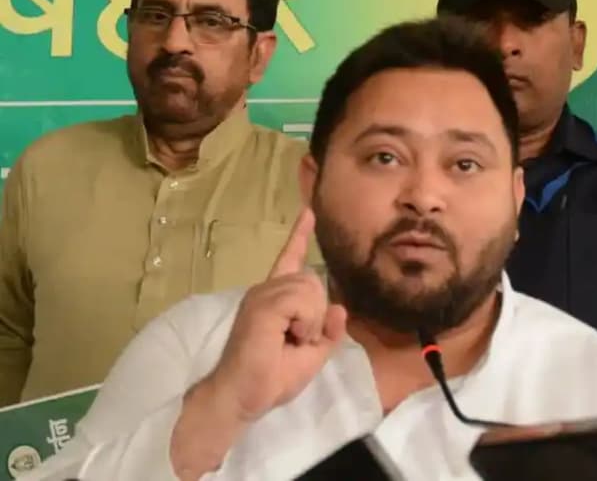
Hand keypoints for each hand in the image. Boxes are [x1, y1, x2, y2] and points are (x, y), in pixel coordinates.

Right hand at [205, 206, 346, 420]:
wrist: (243, 396)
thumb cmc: (271, 378)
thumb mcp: (312, 355)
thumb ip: (329, 331)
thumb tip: (341, 308)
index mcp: (275, 298)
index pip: (290, 260)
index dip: (299, 236)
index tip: (308, 212)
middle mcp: (266, 290)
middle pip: (312, 280)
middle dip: (318, 313)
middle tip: (299, 340)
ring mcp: (262, 295)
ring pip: (310, 288)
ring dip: (312, 320)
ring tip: (292, 340)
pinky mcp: (262, 305)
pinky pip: (302, 300)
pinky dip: (306, 321)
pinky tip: (292, 336)